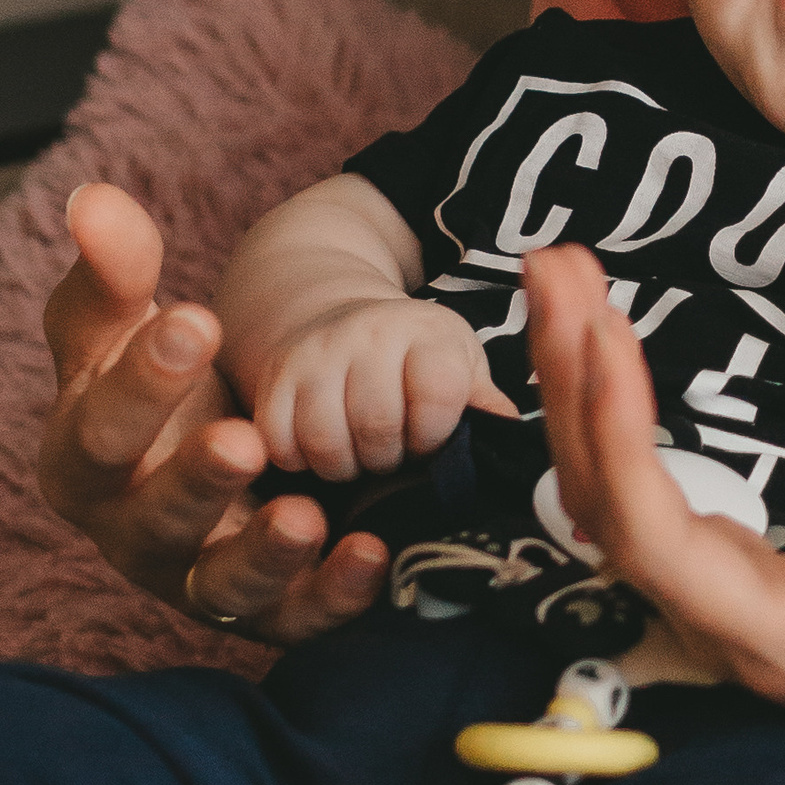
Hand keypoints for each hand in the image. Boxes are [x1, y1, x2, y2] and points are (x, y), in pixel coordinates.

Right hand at [38, 183, 387, 643]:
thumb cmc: (160, 379)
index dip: (140, 383)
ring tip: (304, 516)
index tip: (193, 321)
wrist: (223, 436)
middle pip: (153, 520)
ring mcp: (200, 578)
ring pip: (221, 589)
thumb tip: (93, 201)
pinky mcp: (268, 610)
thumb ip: (115, 269)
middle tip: (242, 440)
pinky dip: (333, 596)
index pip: (96, 434)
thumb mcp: (131, 324)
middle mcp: (133, 532)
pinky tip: (372, 554)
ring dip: (262, 556)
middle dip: (195, 482)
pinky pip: (297, 619)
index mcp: (83, 462)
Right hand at [248, 296, 516, 480]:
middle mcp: (370, 332)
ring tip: (358, 457)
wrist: (341, 317)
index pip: (436, 393)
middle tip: (391, 454)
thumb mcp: (460, 366)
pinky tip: (320, 451)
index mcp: (428, 333)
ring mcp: (317, 352)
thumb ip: (482, 401)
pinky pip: (280, 441)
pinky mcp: (275, 375)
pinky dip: (299, 461)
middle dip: (388, 458)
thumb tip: (509, 435)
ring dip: (344, 466)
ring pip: (324, 439)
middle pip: (376, 425)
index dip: (434, 433)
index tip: (429, 439)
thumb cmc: (415, 358)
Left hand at [524, 243, 784, 784]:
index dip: (617, 438)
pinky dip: (609, 405)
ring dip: (576, 382)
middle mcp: (727, 624)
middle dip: (569, 381)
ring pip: (608, 493)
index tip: (608, 332)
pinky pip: (637, 487)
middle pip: (603, 503)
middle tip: (557, 262)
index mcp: (784, 642)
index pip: (654, 538)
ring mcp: (720, 599)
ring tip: (565, 274)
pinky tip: (604, 341)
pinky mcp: (729, 573)